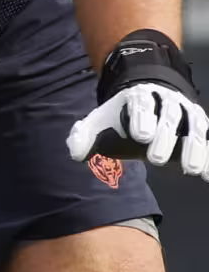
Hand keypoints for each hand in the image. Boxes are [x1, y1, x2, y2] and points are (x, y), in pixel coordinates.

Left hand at [70, 81, 208, 180]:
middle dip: (165, 137)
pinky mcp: (199, 126)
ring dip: (194, 148)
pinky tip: (207, 176)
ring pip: (195, 127)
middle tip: (156, 159)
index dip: (143, 118)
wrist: (148, 95)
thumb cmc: (121, 116)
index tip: (140, 136)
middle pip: (170, 116)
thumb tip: (76, 154)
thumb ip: (85, 135)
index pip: (142, 105)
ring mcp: (187, 112)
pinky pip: (207, 141)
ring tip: (190, 169)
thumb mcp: (100, 120)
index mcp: (139, 96)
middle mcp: (168, 101)